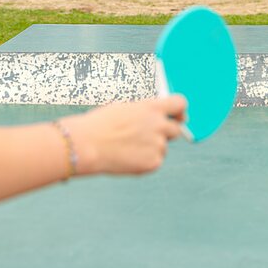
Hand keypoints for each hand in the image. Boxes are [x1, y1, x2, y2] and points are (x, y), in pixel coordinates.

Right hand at [61, 96, 186, 175]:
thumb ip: (143, 111)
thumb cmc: (100, 124)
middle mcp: (158, 125)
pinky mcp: (153, 163)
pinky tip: (127, 157)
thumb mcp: (124, 107)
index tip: (177, 115)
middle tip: (150, 135)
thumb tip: (153, 115)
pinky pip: (154, 161)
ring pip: (162, 147)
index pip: (179, 104)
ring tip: (127, 147)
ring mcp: (157, 145)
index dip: (179, 110)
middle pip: (176, 129)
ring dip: (151, 147)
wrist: (88, 144)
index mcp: (151, 108)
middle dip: (167, 132)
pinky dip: (144, 160)